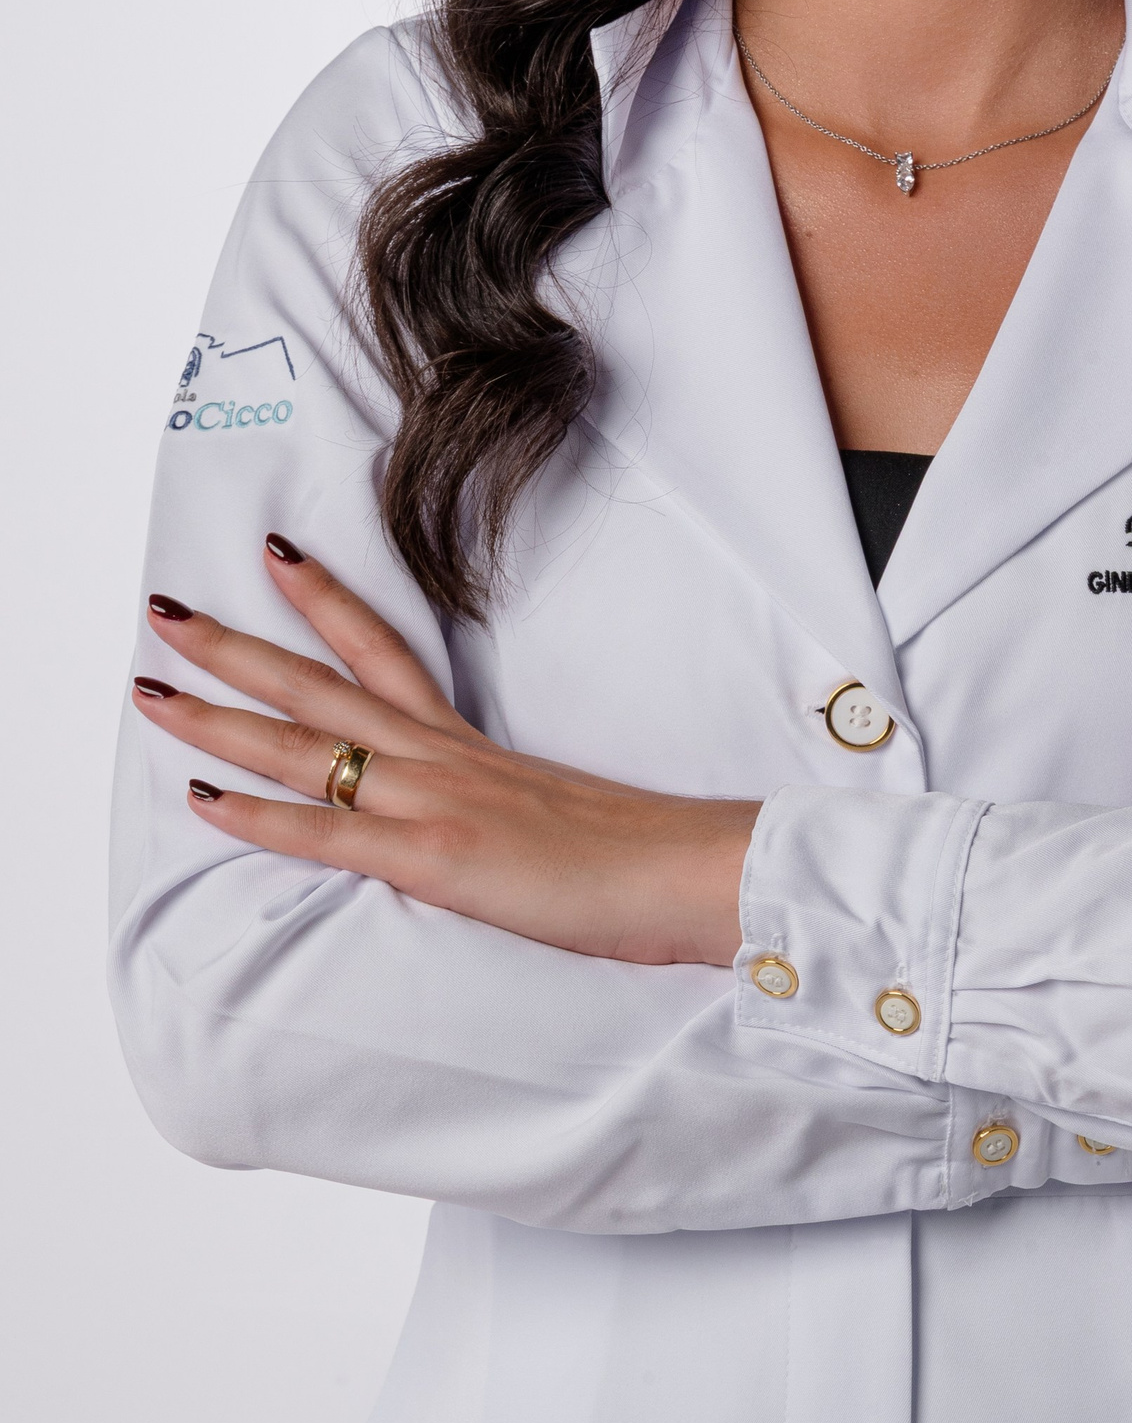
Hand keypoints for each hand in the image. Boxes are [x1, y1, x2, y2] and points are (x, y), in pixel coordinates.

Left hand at [132, 542, 756, 966]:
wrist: (690, 868)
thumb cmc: (642, 852)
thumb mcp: (560, 814)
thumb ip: (504, 806)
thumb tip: (480, 817)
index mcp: (470, 744)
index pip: (384, 651)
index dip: (326, 601)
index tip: (276, 554)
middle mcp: (443, 756)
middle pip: (319, 685)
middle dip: (234, 646)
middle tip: (162, 609)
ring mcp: (434, 800)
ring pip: (306, 745)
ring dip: (218, 718)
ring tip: (150, 690)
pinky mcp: (436, 856)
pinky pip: (329, 831)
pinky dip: (259, 815)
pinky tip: (201, 800)